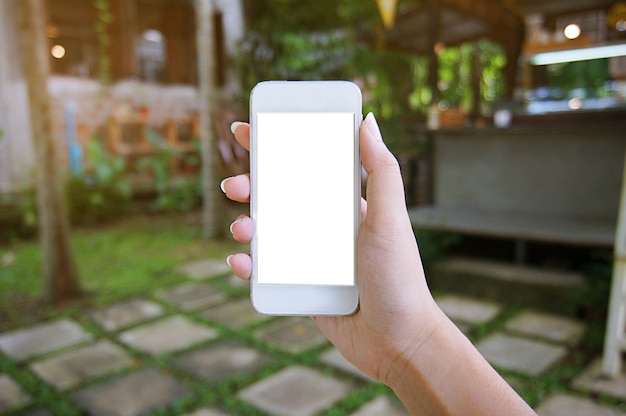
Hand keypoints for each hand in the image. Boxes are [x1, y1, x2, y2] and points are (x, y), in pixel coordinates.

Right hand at [222, 113, 444, 383]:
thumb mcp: (391, 219)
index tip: (248, 131)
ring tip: (240, 228)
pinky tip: (240, 263)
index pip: (308, 166)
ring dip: (245, 224)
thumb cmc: (400, 277)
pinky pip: (267, 272)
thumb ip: (381, 170)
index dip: (277, 146)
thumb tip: (367, 120)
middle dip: (251, 186)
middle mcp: (326, 228)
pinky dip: (248, 266)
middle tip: (234, 185)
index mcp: (346, 204)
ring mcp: (311, 258)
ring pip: (267, 233)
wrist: (398, 341)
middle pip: (279, 197)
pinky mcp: (301, 288)